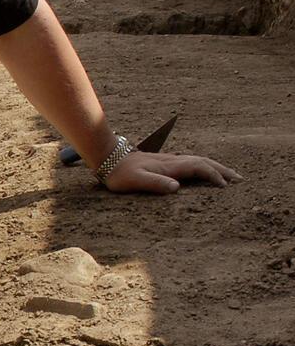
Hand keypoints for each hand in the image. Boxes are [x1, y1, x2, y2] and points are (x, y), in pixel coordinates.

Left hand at [104, 150, 241, 193]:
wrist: (107, 158)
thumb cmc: (120, 173)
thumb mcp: (135, 181)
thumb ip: (155, 183)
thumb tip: (176, 187)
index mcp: (169, 166)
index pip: (198, 167)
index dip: (213, 176)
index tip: (226, 187)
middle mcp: (172, 161)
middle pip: (203, 162)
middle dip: (222, 170)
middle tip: (240, 180)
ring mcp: (168, 161)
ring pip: (197, 161)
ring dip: (214, 167)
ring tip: (228, 176)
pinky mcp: (164, 163)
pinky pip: (190, 163)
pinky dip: (203, 167)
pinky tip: (203, 173)